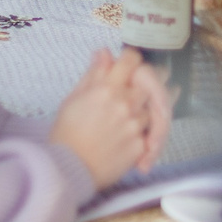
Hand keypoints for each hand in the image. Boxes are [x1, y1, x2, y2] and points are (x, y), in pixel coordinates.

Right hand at [48, 49, 163, 188]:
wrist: (68, 168)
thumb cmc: (67, 132)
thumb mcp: (74, 98)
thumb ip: (93, 74)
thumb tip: (104, 52)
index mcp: (106, 89)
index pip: (132, 60)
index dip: (132, 58)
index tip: (130, 63)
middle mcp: (125, 104)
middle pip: (151, 81)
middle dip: (148, 80)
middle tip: (143, 84)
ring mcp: (135, 125)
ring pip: (154, 107)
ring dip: (147, 107)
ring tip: (136, 112)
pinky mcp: (141, 146)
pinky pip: (152, 132)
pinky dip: (146, 131)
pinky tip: (135, 132)